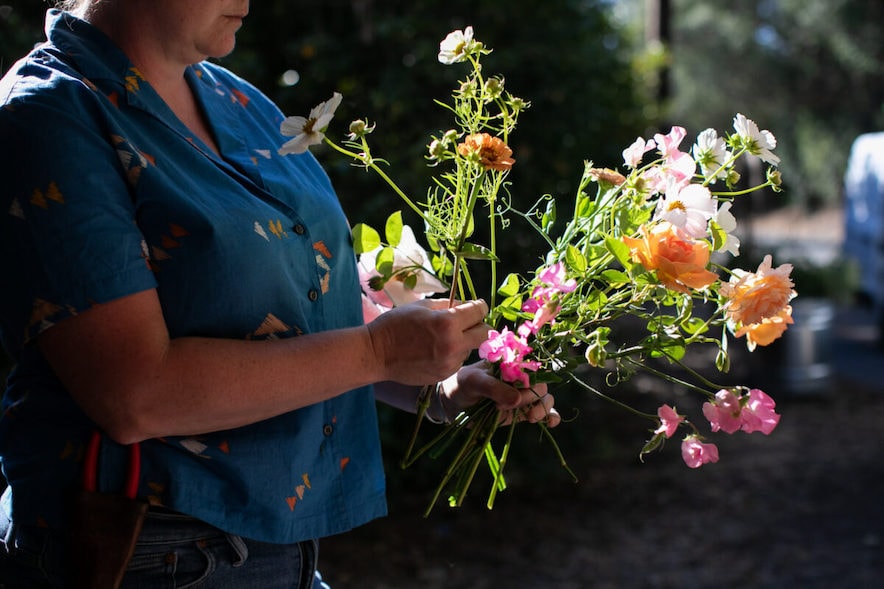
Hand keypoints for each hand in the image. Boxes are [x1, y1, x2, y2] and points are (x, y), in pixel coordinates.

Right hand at [366, 299, 489, 385]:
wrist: (376, 354)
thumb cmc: (396, 324)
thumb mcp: (422, 306)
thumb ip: (449, 305)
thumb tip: (467, 306)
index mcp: (448, 323)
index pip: (480, 311)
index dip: (478, 306)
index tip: (474, 307)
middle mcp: (453, 345)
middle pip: (485, 333)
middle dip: (477, 325)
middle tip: (465, 323)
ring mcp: (450, 363)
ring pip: (470, 348)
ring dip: (463, 341)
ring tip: (440, 338)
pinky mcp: (444, 375)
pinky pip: (457, 361)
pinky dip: (452, 354)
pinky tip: (433, 351)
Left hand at [439, 361, 560, 426]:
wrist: (454, 403)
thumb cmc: (462, 384)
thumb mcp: (473, 381)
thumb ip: (493, 388)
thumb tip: (517, 400)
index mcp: (510, 364)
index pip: (531, 369)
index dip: (528, 382)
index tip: (513, 394)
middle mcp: (519, 378)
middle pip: (540, 385)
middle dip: (531, 398)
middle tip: (510, 407)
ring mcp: (521, 395)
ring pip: (544, 398)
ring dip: (543, 408)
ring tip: (531, 417)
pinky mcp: (521, 411)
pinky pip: (542, 412)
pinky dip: (550, 416)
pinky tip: (551, 423)